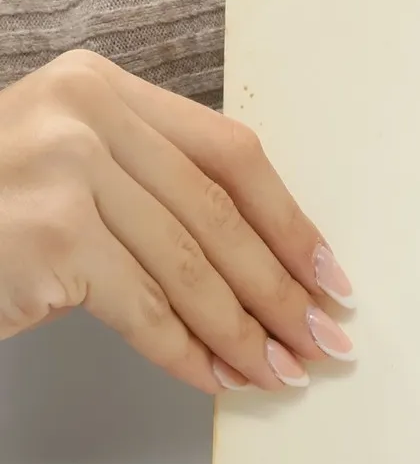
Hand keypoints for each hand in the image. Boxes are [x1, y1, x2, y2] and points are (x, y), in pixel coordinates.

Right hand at [0, 51, 354, 395]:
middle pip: (218, 216)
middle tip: (324, 337)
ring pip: (190, 268)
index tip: (328, 272)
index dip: (288, 220)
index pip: (229, 154)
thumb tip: (267, 260)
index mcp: (101, 86)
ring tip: (282, 369)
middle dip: (281, 288)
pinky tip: (218, 377)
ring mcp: (62, 174)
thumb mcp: (66, 164)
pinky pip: (144, 309)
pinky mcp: (47, 239)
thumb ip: (150, 183)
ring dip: (245, 331)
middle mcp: (83, 118)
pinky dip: (186, 352)